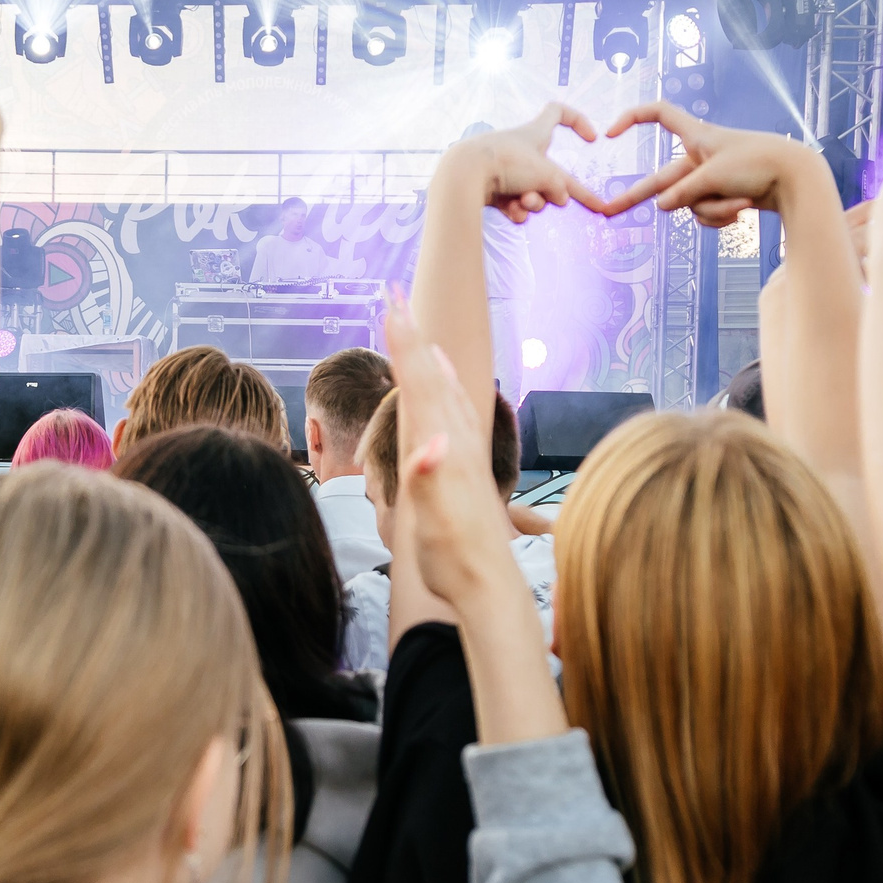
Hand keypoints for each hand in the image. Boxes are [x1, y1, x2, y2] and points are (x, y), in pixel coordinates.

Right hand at [383, 289, 520, 607]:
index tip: (390, 302)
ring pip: (447, 392)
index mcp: (442, 448)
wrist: (492, 588)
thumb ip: (430, 481)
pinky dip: (448, 390)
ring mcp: (465, 454)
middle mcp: (456, 443)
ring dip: (430, 357)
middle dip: (411, 334)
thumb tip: (431, 445)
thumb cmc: (456, 559)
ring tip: (420, 330)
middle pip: (432, 376)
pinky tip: (451, 388)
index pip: (420, 383)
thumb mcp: (435, 524)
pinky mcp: (469, 469)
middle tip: (395, 293)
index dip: (403, 343)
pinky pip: (456, 414)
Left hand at [436, 105, 603, 223]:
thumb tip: (559, 200)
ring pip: (533, 192)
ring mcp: (506, 170)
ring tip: (523, 202)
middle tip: (552, 200)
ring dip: (533, 202)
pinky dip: (516, 210)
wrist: (463, 176)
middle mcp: (522, 150)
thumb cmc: (507, 164)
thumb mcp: (547, 175)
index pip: (559, 113)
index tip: (592, 138)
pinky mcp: (491, 190)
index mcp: (536, 133)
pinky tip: (511, 212)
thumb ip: (561, 188)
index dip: (578, 121)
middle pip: (550, 173)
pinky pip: (514, 204)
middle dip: (553, 191)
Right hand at [598, 100, 833, 224]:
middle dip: (634, 196)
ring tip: (741, 199)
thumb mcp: (714, 176)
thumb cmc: (758, 164)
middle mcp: (699, 155)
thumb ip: (683, 192)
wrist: (798, 178)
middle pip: (659, 178)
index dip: (631, 119)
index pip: (657, 114)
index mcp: (696, 135)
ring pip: (691, 203)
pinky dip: (722, 215)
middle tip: (605, 211)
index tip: (610, 134)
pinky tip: (743, 210)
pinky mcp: (722, 195)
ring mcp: (710, 178)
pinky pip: (706, 213)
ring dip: (714, 208)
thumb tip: (660, 206)